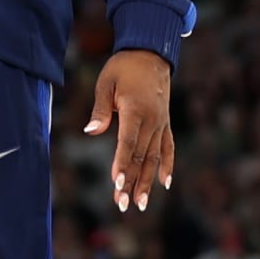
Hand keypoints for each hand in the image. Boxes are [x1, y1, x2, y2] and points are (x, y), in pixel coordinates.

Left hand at [86, 50, 173, 210]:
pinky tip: (166, 183)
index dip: (123, 164)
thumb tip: (90, 130)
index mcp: (136, 110)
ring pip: (154, 157)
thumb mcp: (106, 82)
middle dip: (132, 182)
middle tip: (123, 205)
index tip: (117, 184)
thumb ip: (100, 109)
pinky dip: (167, 165)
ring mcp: (161, 123)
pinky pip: (168, 147)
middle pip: (141, 156)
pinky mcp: (165, 123)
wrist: (150, 53)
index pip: (128, 143)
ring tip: (141, 203)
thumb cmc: (123, 67)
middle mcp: (152, 120)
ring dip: (148, 181)